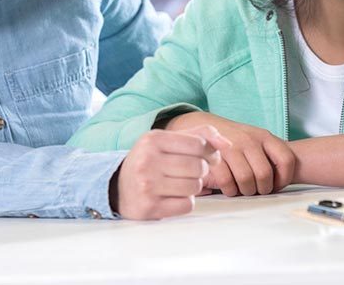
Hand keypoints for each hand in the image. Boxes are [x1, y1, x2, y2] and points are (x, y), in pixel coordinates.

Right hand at [111, 125, 228, 219]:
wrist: (116, 188)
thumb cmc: (150, 161)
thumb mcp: (168, 140)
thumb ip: (200, 135)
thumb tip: (227, 143)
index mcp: (153, 139)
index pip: (199, 144)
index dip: (211, 152)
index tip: (209, 157)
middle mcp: (147, 161)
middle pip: (199, 167)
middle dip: (201, 171)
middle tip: (191, 172)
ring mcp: (147, 186)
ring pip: (195, 186)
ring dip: (194, 187)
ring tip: (179, 183)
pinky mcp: (149, 208)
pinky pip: (187, 205)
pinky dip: (185, 202)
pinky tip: (172, 197)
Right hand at [165, 112, 295, 195]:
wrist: (205, 127)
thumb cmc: (236, 141)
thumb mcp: (257, 140)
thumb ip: (271, 155)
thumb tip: (285, 179)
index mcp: (265, 136)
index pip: (287, 160)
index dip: (284, 179)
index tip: (276, 186)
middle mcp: (250, 140)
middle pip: (265, 174)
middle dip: (261, 189)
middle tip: (256, 191)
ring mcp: (232, 146)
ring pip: (246, 180)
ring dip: (245, 191)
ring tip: (243, 189)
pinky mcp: (215, 155)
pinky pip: (227, 182)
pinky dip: (230, 190)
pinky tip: (230, 188)